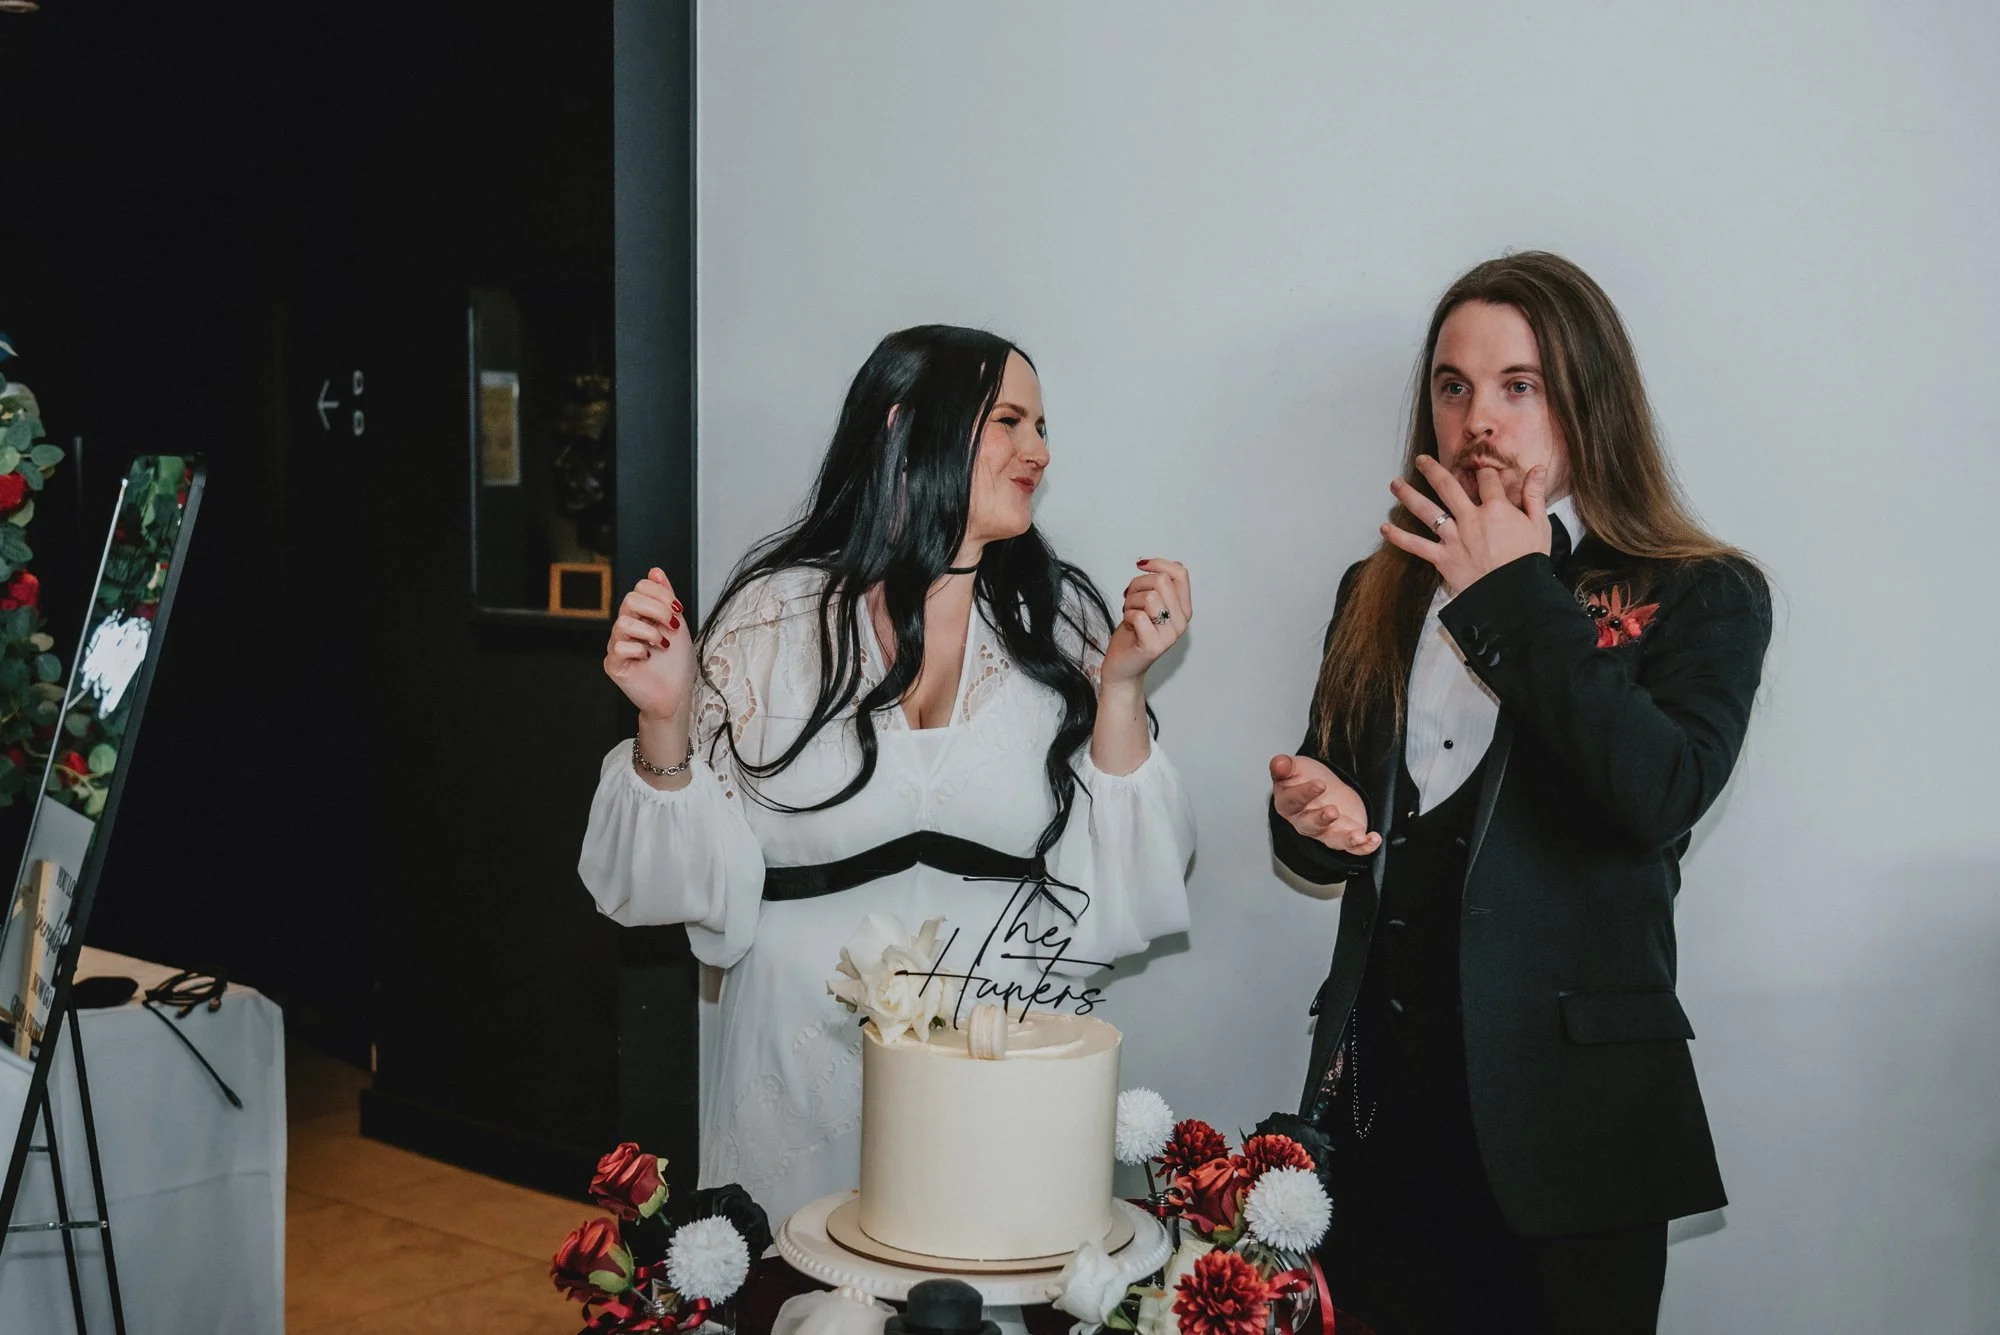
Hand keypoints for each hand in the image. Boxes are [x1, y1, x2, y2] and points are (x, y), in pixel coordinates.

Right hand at [604, 567, 695, 722]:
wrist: (676, 694)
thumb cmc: (676, 663)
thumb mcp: (677, 623)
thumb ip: (666, 597)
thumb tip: (655, 571)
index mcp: (642, 615)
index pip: (640, 587)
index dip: (660, 594)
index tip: (678, 609)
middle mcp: (627, 626)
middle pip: (629, 599)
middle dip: (657, 610)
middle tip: (672, 626)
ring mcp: (618, 644)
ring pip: (623, 622)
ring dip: (649, 631)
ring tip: (661, 644)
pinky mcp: (613, 663)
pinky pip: (619, 646)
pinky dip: (639, 649)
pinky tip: (648, 657)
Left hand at [1100, 558, 1191, 688]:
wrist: (1122, 666)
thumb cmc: (1133, 632)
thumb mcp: (1148, 602)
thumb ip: (1155, 585)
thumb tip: (1148, 562)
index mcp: (1184, 608)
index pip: (1181, 573)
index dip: (1158, 563)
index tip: (1141, 565)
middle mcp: (1181, 622)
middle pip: (1161, 582)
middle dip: (1138, 585)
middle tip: (1130, 599)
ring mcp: (1170, 636)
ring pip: (1149, 597)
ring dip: (1131, 602)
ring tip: (1129, 613)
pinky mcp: (1154, 646)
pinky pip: (1138, 616)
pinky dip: (1127, 616)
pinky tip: (1129, 626)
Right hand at [1270, 754, 1380, 855]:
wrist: (1323, 786)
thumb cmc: (1305, 778)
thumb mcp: (1295, 767)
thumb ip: (1285, 766)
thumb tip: (1279, 763)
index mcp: (1288, 804)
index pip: (1292, 802)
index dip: (1304, 794)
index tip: (1320, 784)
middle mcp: (1305, 821)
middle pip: (1309, 825)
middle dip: (1321, 819)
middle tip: (1332, 811)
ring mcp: (1325, 831)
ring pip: (1332, 840)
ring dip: (1345, 839)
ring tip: (1357, 836)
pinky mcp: (1343, 835)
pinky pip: (1353, 847)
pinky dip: (1364, 846)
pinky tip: (1373, 838)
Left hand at [1383, 456, 1551, 594]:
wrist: (1516, 595)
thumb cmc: (1529, 562)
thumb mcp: (1539, 525)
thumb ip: (1534, 495)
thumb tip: (1538, 469)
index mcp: (1496, 509)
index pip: (1487, 481)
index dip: (1485, 473)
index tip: (1483, 472)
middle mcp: (1470, 519)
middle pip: (1447, 486)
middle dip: (1433, 470)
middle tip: (1421, 460)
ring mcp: (1454, 538)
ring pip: (1426, 511)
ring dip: (1408, 495)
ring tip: (1394, 484)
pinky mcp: (1443, 558)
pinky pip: (1416, 546)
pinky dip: (1399, 537)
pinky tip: (1385, 528)